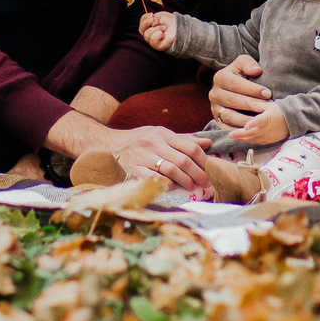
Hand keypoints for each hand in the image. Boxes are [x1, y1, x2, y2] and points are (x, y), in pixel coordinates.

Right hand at [93, 124, 210, 190]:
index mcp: (162, 133)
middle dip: (198, 173)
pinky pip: (154, 179)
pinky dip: (166, 184)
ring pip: (170, 170)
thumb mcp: (159, 134)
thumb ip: (183, 139)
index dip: (203, 159)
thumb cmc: (138, 140)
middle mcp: (153, 143)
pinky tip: (173, 187)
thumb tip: (207, 143)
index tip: (211, 169)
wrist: (108, 145)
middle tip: (206, 183)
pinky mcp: (133, 170)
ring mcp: (142, 157)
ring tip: (193, 186)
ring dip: (185, 180)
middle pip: (182, 160)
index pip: (189, 146)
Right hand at [138, 11, 176, 49]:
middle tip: (160, 23)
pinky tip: (164, 34)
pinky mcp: (159, 46)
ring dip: (158, 29)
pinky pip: (154, 41)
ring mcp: (153, 42)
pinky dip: (159, 35)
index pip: (141, 26)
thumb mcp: (159, 16)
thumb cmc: (168, 21)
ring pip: (148, 36)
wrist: (178, 26)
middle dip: (152, 24)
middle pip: (143, 31)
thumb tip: (152, 24)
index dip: (144, 19)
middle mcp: (149, 36)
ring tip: (165, 28)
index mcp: (148, 29)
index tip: (152, 14)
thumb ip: (153, 18)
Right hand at [209, 55, 270, 128]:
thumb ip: (249, 64)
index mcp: (220, 77)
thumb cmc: (242, 74)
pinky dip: (238, 129)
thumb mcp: (244, 63)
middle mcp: (214, 93)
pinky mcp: (217, 120)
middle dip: (251, 104)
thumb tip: (256, 70)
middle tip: (266, 107)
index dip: (252, 89)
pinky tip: (251, 129)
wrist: (234, 86)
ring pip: (229, 116)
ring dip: (245, 119)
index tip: (267, 93)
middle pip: (232, 100)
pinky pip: (226, 127)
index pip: (236, 84)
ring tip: (259, 120)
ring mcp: (214, 108)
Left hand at [228, 108, 288, 146]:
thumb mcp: (268, 105)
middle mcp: (266, 129)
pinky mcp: (268, 141)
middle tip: (230, 135)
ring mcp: (267, 136)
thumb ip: (256, 104)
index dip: (252, 124)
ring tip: (233, 137)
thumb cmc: (280, 111)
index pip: (259, 122)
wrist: (291, 121)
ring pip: (253, 139)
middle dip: (240, 135)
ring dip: (243, 139)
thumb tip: (246, 101)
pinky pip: (257, 142)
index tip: (245, 127)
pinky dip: (249, 141)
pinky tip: (243, 140)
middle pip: (252, 133)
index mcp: (267, 119)